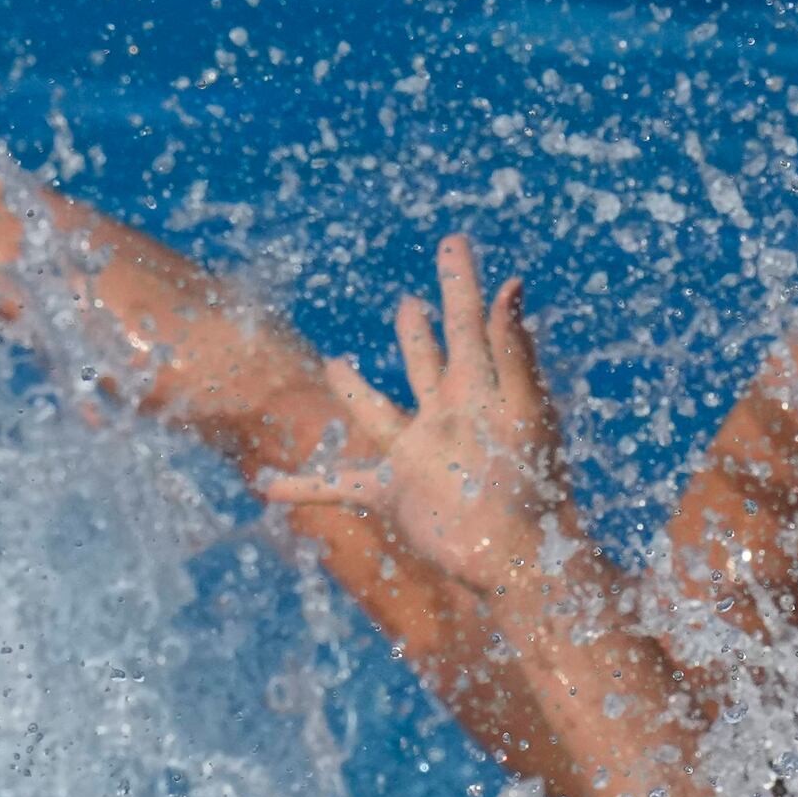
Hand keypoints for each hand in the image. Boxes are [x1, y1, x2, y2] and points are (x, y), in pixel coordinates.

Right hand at [251, 233, 575, 599]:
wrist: (515, 554)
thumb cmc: (530, 482)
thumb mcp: (520, 407)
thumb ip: (511, 347)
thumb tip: (508, 284)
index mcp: (477, 386)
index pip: (466, 319)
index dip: (460, 280)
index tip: (454, 242)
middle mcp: (445, 413)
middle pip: (426, 358)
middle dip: (418, 331)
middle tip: (411, 304)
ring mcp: (416, 453)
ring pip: (377, 412)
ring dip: (353, 390)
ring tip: (334, 366)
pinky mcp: (393, 493)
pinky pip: (338, 485)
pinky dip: (302, 486)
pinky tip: (266, 487)